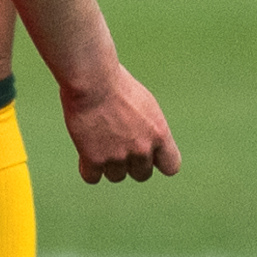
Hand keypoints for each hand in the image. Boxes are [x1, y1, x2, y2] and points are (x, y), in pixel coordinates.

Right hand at [57, 59, 179, 185]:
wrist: (92, 80)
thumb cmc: (116, 84)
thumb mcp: (146, 105)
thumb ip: (150, 129)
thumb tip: (150, 146)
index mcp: (160, 134)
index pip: (171, 166)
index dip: (158, 162)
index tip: (147, 153)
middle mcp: (142, 149)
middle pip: (141, 175)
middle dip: (131, 164)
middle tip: (117, 143)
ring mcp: (119, 157)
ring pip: (116, 176)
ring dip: (108, 164)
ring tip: (99, 139)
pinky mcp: (95, 160)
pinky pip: (92, 177)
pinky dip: (87, 167)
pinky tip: (85, 149)